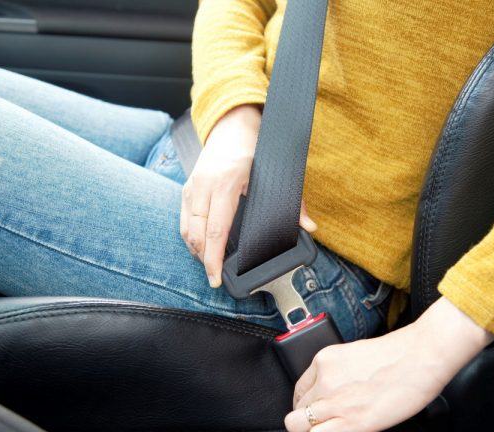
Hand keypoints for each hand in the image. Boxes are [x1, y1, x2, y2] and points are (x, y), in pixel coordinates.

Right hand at [180, 105, 316, 286]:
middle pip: (197, 234)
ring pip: (187, 229)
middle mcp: (204, 185)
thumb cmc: (253, 148)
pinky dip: (191, 238)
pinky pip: (184, 220)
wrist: (231, 125)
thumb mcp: (275, 174)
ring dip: (196, 251)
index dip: (214, 258)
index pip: (216, 230)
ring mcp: (192, 186)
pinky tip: (202, 248)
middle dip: (204, 260)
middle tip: (215, 278)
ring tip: (210, 266)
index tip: (216, 277)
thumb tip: (309, 227)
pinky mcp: (186, 188)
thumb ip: (293, 203)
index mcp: (226, 183)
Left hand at [284, 297, 493, 431]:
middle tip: (322, 423)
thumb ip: (338, 373)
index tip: (312, 410)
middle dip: (307, 419)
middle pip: (297, 409)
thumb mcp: (355, 355)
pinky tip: (339, 430)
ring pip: (298, 426)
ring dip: (311, 430)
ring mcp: (335, 402)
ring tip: (330, 428)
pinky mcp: (351, 422)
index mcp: (324, 360)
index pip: (299, 389)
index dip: (304, 404)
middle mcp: (324, 380)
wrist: (420, 357)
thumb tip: (334, 391)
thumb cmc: (398, 354)